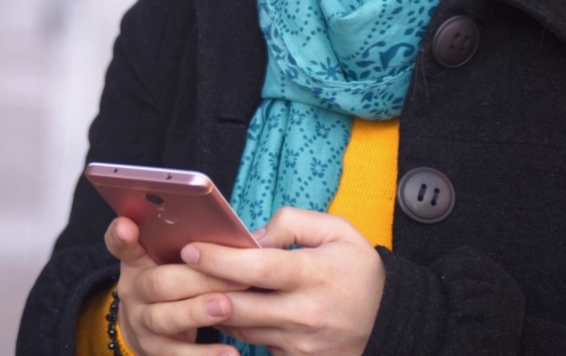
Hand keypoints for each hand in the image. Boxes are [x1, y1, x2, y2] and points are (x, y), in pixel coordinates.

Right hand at [104, 216, 245, 355]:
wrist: (148, 327)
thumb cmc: (173, 281)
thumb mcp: (168, 261)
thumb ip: (188, 247)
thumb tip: (234, 236)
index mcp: (136, 261)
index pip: (120, 244)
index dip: (121, 237)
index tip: (127, 228)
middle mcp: (133, 290)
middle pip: (158, 283)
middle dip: (198, 280)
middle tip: (234, 276)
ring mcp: (141, 322)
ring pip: (164, 318)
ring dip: (197, 313)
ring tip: (226, 308)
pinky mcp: (154, 350)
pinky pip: (178, 353)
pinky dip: (204, 355)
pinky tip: (229, 353)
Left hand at [182, 207, 384, 355]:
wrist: (390, 321)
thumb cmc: (358, 271)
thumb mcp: (338, 232)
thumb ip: (292, 223)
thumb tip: (251, 236)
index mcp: (314, 275)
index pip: (257, 268)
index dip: (219, 259)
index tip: (190, 248)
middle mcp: (305, 313)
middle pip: (237, 304)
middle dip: (200, 287)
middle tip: (175, 269)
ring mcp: (300, 343)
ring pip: (237, 326)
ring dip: (211, 307)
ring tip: (192, 285)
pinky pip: (250, 344)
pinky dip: (232, 327)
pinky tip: (222, 307)